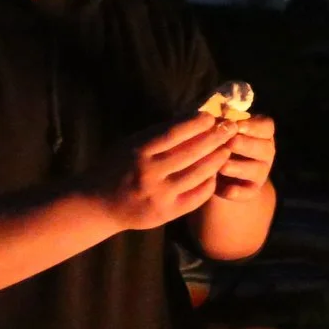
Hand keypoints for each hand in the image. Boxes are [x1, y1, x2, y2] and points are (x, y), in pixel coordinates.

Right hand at [85, 115, 236, 231]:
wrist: (98, 204)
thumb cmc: (115, 167)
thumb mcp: (129, 144)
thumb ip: (158, 132)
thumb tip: (191, 115)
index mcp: (138, 152)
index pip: (174, 134)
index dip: (196, 124)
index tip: (211, 116)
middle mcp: (149, 173)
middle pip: (191, 153)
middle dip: (214, 138)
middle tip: (231, 128)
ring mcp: (160, 195)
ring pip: (198, 174)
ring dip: (216, 159)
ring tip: (227, 148)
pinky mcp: (167, 213)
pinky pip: (197, 196)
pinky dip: (209, 183)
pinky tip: (215, 173)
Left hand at [214, 113, 276, 199]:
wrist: (220, 175)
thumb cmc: (218, 144)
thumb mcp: (219, 131)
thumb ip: (219, 124)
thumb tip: (207, 116)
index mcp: (261, 134)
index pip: (267, 127)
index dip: (254, 126)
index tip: (237, 125)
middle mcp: (266, 153)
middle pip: (265, 148)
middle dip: (246, 145)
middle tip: (230, 142)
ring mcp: (261, 173)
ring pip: (257, 170)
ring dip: (240, 168)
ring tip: (222, 166)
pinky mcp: (251, 191)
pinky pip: (248, 192)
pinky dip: (238, 192)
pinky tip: (226, 190)